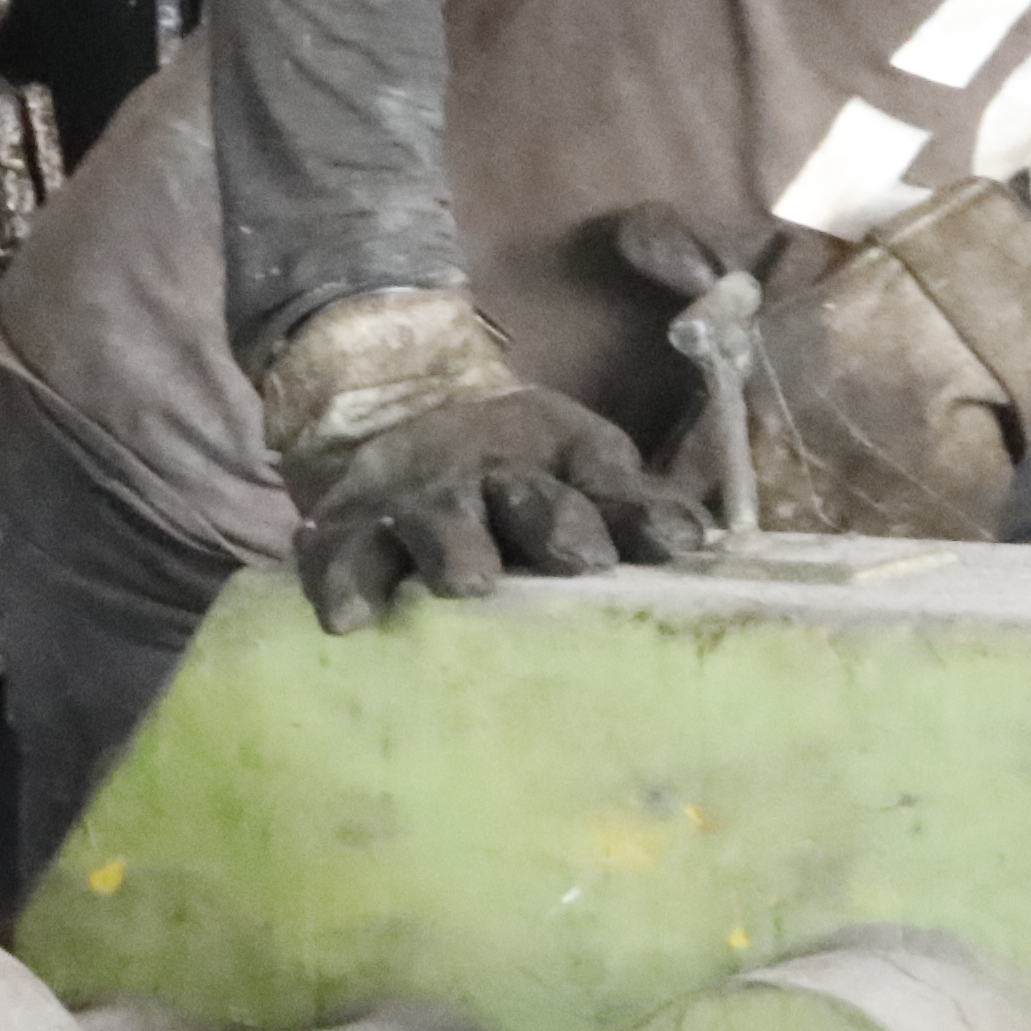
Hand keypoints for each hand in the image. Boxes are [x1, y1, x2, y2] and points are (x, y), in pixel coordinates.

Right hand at [290, 383, 694, 625]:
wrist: (392, 410)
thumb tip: (692, 540)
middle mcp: (479, 478)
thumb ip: (629, 507)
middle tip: (580, 556)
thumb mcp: (578, 464)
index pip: (598, 484)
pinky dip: (341, 583)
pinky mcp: (344, 533)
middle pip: (516, 497)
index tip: (674, 545)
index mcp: (546, 460)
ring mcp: (410, 505)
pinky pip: (338, 558)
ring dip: (453, 546)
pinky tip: (348, 620)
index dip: (635, 514)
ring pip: (432, 522)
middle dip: (549, 523)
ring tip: (470, 581)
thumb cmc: (515, 468)